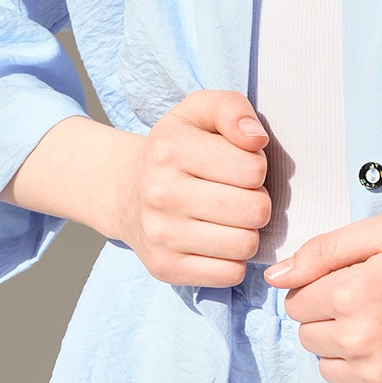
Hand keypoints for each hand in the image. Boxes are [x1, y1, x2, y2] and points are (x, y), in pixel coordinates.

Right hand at [112, 89, 270, 286]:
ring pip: (246, 244)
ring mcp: (159, 235)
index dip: (256, 167)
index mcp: (171, 148)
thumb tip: (256, 138)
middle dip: (256, 200)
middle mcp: (159, 192)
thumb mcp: (199, 111)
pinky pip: (230, 274)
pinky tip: (217, 241)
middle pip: (255, 209)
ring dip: (247, 231)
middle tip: (237, 194)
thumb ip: (232, 108)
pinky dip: (233, 259)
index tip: (237, 166)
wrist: (125, 190)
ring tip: (228, 217)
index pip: (253, 168)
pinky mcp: (164, 268)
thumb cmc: (175, 148)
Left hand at [264, 214, 381, 382]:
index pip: (296, 302)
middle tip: (370, 303)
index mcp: (352, 293)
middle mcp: (360, 340)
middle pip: (307, 336)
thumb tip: (276, 277)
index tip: (351, 282)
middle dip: (329, 318)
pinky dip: (363, 378)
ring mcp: (379, 377)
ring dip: (343, 350)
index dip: (320, 288)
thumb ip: (323, 250)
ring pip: (326, 369)